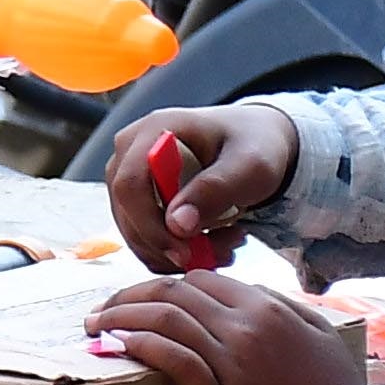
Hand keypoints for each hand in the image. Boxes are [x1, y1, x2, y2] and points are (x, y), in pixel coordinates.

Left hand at [86, 270, 369, 384]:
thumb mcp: (322, 339)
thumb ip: (286, 308)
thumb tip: (247, 293)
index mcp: (269, 310)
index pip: (199, 280)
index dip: (162, 285)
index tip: (140, 298)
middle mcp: (248, 328)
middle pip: (173, 295)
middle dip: (129, 297)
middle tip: (102, 310)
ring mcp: (233, 364)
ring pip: (165, 321)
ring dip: (121, 318)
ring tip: (96, 326)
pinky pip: (172, 360)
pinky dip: (140, 346)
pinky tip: (119, 346)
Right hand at [100, 104, 292, 270]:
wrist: (257, 141)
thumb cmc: (254, 145)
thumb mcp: (251, 165)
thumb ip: (215, 190)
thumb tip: (177, 225)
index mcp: (153, 131)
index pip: (130, 185)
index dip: (150, 225)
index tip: (185, 253)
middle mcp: (131, 150)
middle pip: (127, 212)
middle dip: (170, 245)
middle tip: (221, 254)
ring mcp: (129, 173)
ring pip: (134, 230)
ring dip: (176, 251)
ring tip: (224, 246)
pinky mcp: (137, 196)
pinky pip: (142, 235)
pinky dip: (173, 251)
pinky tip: (209, 244)